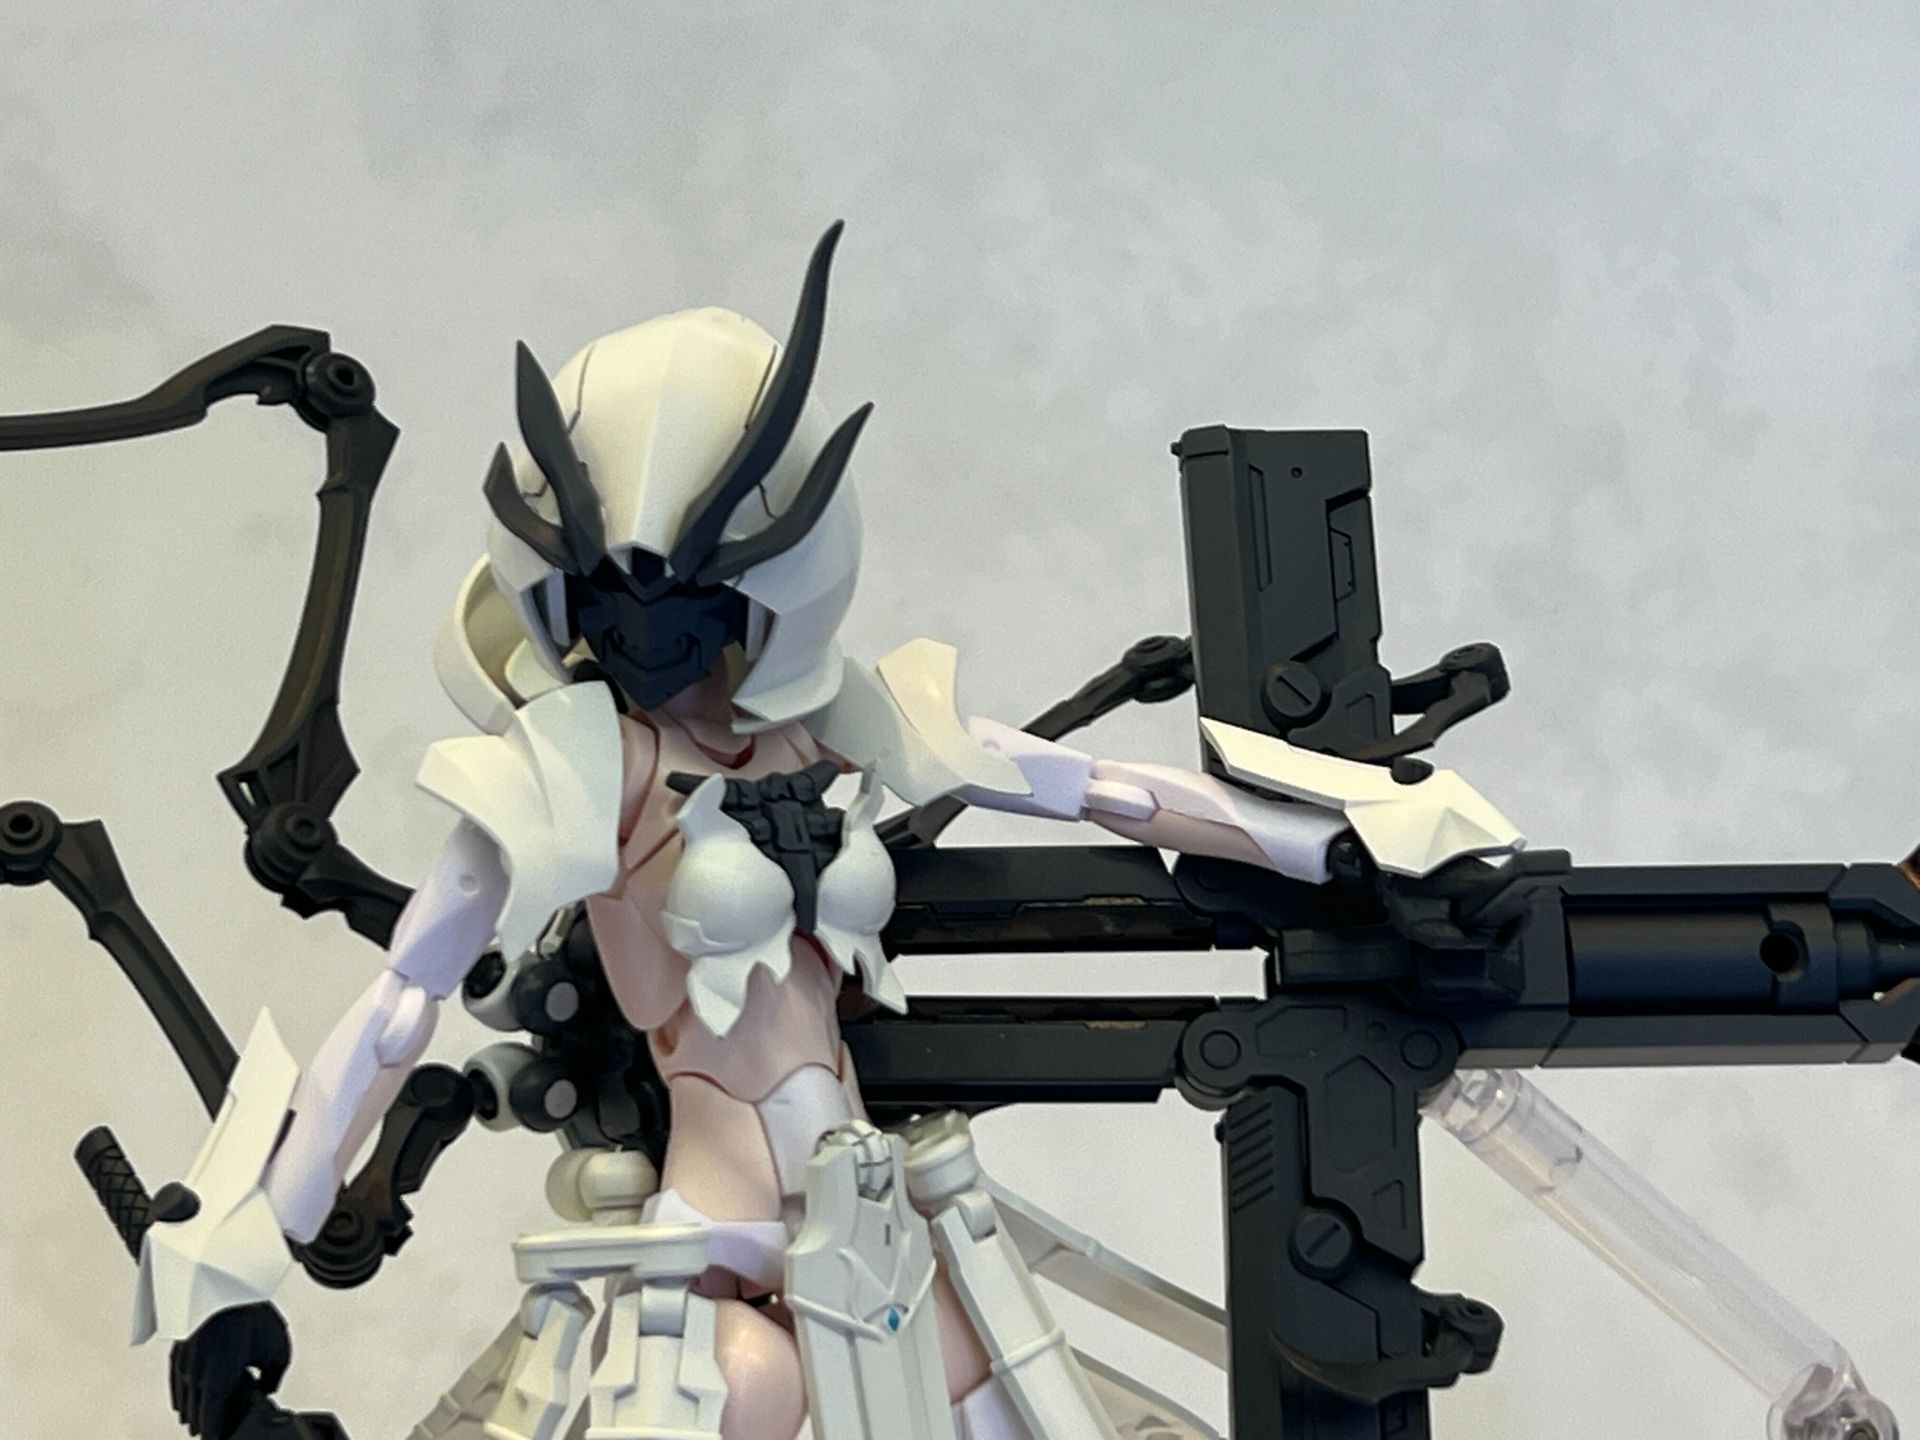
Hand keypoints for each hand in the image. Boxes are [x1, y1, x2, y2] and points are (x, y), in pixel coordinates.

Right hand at [169, 1302, 291, 1438]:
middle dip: (209, 1426)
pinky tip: (192, 1400)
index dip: (219, 1436)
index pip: (210, 1425)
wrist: (225, 1281)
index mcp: (217, 1382)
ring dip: (196, 1413)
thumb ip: (274, 1377)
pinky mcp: (177, 1352)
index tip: (225, 1437)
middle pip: (195, 1418)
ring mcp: (183, 1365)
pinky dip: (184, 1397)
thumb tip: (268, 1389)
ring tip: (209, 1417)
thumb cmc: (252, 1314)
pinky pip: (176, 1385)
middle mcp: (194, 1378)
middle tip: (222, 1427)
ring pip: (183, 1404)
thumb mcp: (277, 1349)